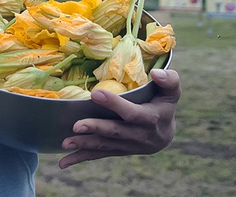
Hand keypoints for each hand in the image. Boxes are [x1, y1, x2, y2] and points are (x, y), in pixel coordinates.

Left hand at [58, 68, 180, 168]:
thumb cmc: (164, 105)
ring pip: (104, 145)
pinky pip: (98, 155)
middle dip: (95, 128)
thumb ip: (168, 80)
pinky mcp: (117, 150)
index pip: (131, 113)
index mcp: (150, 119)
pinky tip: (64, 162)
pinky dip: (80, 158)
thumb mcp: (171, 92)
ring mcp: (126, 146)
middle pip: (114, 132)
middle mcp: (138, 135)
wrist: (165, 134)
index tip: (95, 93)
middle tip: (76, 126)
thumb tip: (156, 73)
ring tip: (66, 142)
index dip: (114, 104)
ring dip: (84, 144)